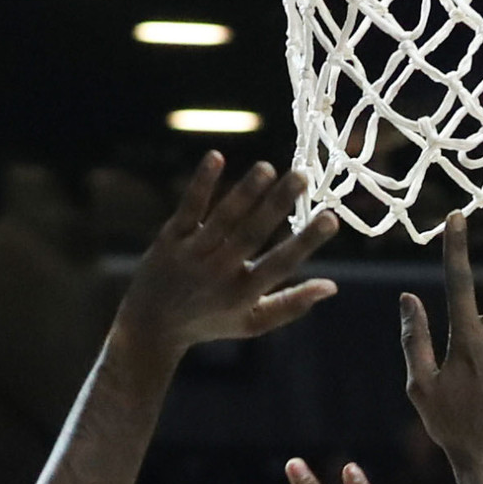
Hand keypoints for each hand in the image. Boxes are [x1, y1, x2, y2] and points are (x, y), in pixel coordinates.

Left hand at [109, 153, 337, 365]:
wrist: (151, 326)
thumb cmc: (212, 321)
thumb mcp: (253, 323)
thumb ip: (291, 305)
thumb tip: (332, 286)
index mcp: (243, 294)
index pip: (280, 264)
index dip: (306, 242)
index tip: (330, 218)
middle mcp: (219, 273)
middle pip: (252, 235)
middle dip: (277, 205)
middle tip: (302, 176)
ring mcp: (193, 255)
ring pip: (223, 219)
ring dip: (245, 192)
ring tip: (268, 168)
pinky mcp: (170, 239)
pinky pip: (190, 208)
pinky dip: (202, 184)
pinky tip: (216, 157)